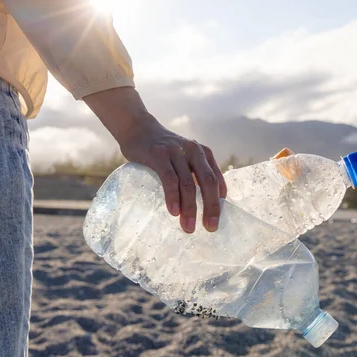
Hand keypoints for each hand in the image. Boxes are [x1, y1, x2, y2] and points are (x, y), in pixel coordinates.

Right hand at [83, 87, 226, 232]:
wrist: (137, 128)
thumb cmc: (161, 150)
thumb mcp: (183, 157)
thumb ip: (192, 174)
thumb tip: (200, 205)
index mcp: (203, 154)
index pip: (217, 181)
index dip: (219, 202)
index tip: (216, 222)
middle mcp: (194, 151)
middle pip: (208, 183)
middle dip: (211, 208)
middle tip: (210, 228)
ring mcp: (176, 152)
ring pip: (188, 184)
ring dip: (190, 209)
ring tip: (189, 228)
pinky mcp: (159, 155)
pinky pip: (169, 179)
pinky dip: (173, 197)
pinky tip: (174, 212)